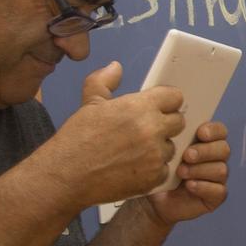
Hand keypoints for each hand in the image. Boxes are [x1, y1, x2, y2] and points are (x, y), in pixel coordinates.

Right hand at [41, 62, 187, 209]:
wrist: (66, 176)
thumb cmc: (76, 139)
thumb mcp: (89, 103)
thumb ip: (105, 80)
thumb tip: (116, 67)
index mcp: (139, 107)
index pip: (175, 97)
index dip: (166, 101)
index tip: (158, 106)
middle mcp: (152, 130)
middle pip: (178, 122)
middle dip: (165, 123)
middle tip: (146, 129)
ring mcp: (155, 156)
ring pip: (170, 147)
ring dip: (158, 148)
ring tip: (134, 151)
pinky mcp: (153, 178)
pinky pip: (164, 169)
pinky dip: (152, 169)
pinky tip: (133, 168)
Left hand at [148, 121, 229, 223]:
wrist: (153, 199)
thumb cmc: (159, 170)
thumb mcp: (163, 151)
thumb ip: (173, 137)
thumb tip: (175, 122)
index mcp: (206, 143)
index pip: (220, 131)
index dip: (213, 130)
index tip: (200, 133)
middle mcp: (215, 159)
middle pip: (224, 149)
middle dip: (205, 151)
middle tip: (186, 156)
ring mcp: (217, 178)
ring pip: (221, 170)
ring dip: (200, 170)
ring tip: (181, 172)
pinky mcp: (216, 196)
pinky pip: (219, 190)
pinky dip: (203, 187)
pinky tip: (189, 186)